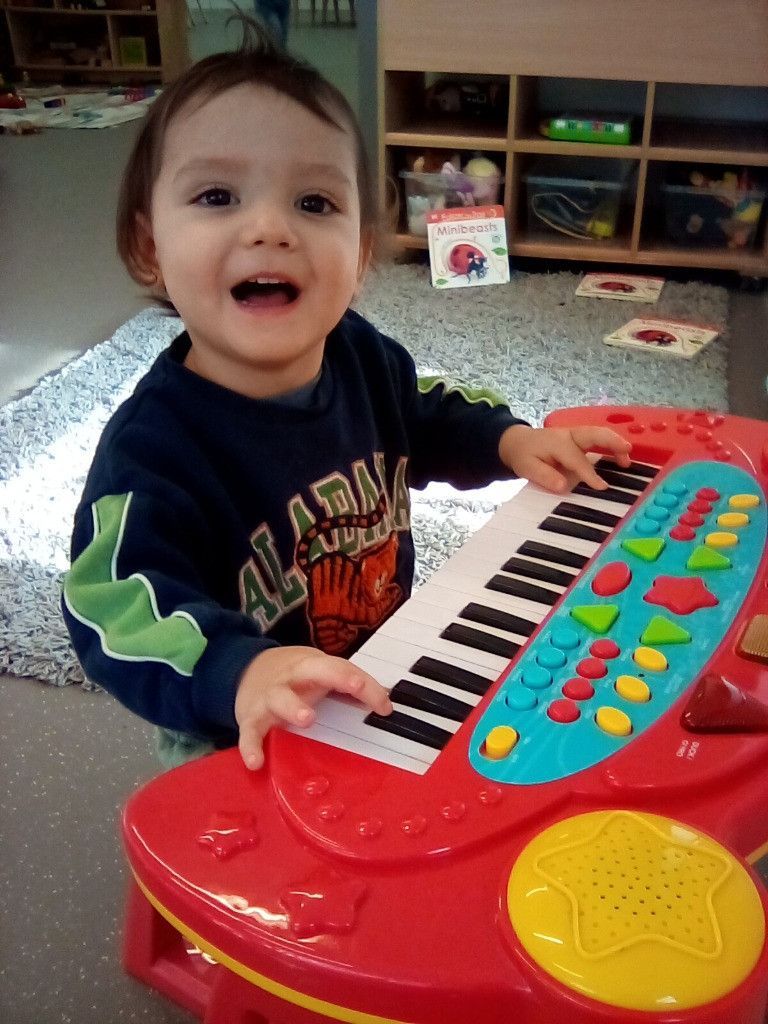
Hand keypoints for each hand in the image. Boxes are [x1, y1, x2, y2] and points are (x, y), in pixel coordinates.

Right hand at [234, 646, 392, 769]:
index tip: (385, 707)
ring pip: (280, 697)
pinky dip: (251, 746)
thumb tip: (386, 709)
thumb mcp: (321, 675)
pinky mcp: (251, 717)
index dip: (367, 686)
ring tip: (306, 719)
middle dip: (337, 676)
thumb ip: (348, 689)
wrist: (247, 669)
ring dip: (294, 706)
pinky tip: (257, 762)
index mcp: (315, 667)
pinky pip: (249, 732)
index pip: (345, 670)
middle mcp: (294, 677)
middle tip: (355, 687)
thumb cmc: (295, 678)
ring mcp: (271, 696)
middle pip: (315, 669)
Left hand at [498, 424, 631, 492]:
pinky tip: (620, 455)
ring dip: (615, 442)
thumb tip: (564, 486)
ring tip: (627, 457)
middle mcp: (569, 435)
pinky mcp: (580, 438)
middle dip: (612, 443)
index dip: (589, 474)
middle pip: (594, 434)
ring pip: (599, 434)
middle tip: (627, 455)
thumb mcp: (527, 467)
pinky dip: (611, 443)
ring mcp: (576, 434)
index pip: (577, 459)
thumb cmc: (524, 455)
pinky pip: (598, 438)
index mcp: (557, 443)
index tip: (602, 487)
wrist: (518, 442)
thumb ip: (544, 476)